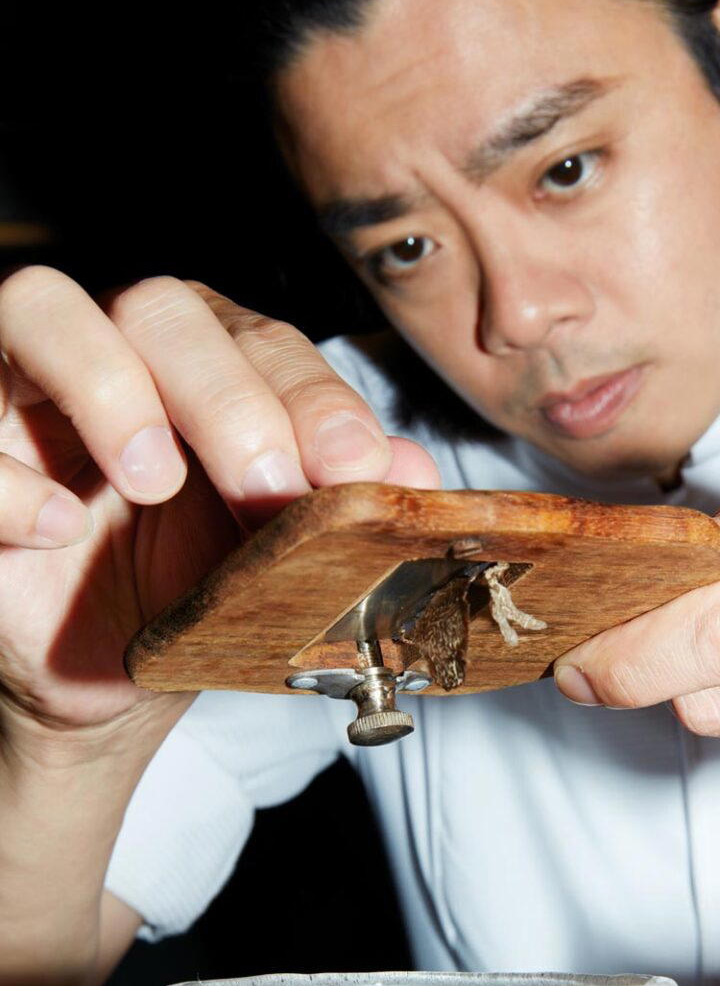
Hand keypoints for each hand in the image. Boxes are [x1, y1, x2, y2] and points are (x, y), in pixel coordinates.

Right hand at [0, 267, 439, 737]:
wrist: (108, 679)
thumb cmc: (191, 594)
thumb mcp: (274, 558)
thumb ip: (339, 508)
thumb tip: (414, 473)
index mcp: (208, 365)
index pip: (260, 339)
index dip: (309, 397)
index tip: (351, 470)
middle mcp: (116, 350)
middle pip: (158, 308)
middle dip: (225, 393)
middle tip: (265, 481)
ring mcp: (25, 388)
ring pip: (40, 307)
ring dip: (109, 386)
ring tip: (153, 480)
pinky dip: (8, 475)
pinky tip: (60, 526)